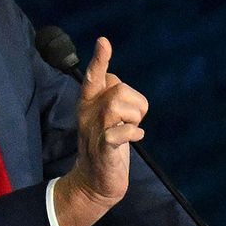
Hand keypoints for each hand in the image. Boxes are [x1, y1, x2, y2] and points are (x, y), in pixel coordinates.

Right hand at [53, 38, 148, 225]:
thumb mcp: (105, 118)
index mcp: (89, 104)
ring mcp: (95, 131)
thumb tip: (118, 83)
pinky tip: (137, 139)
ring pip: (118, 104)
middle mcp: (88, 114)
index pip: (94, 77)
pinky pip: (118, 133)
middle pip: (118, 88)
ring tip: (133, 130)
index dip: (100, 60)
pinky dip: (132, 133)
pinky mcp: (104, 150)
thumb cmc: (105, 145)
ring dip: (135, 116)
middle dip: (136, 102)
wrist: (93, 183)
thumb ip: (110, 97)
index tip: (103, 41)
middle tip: (135, 120)